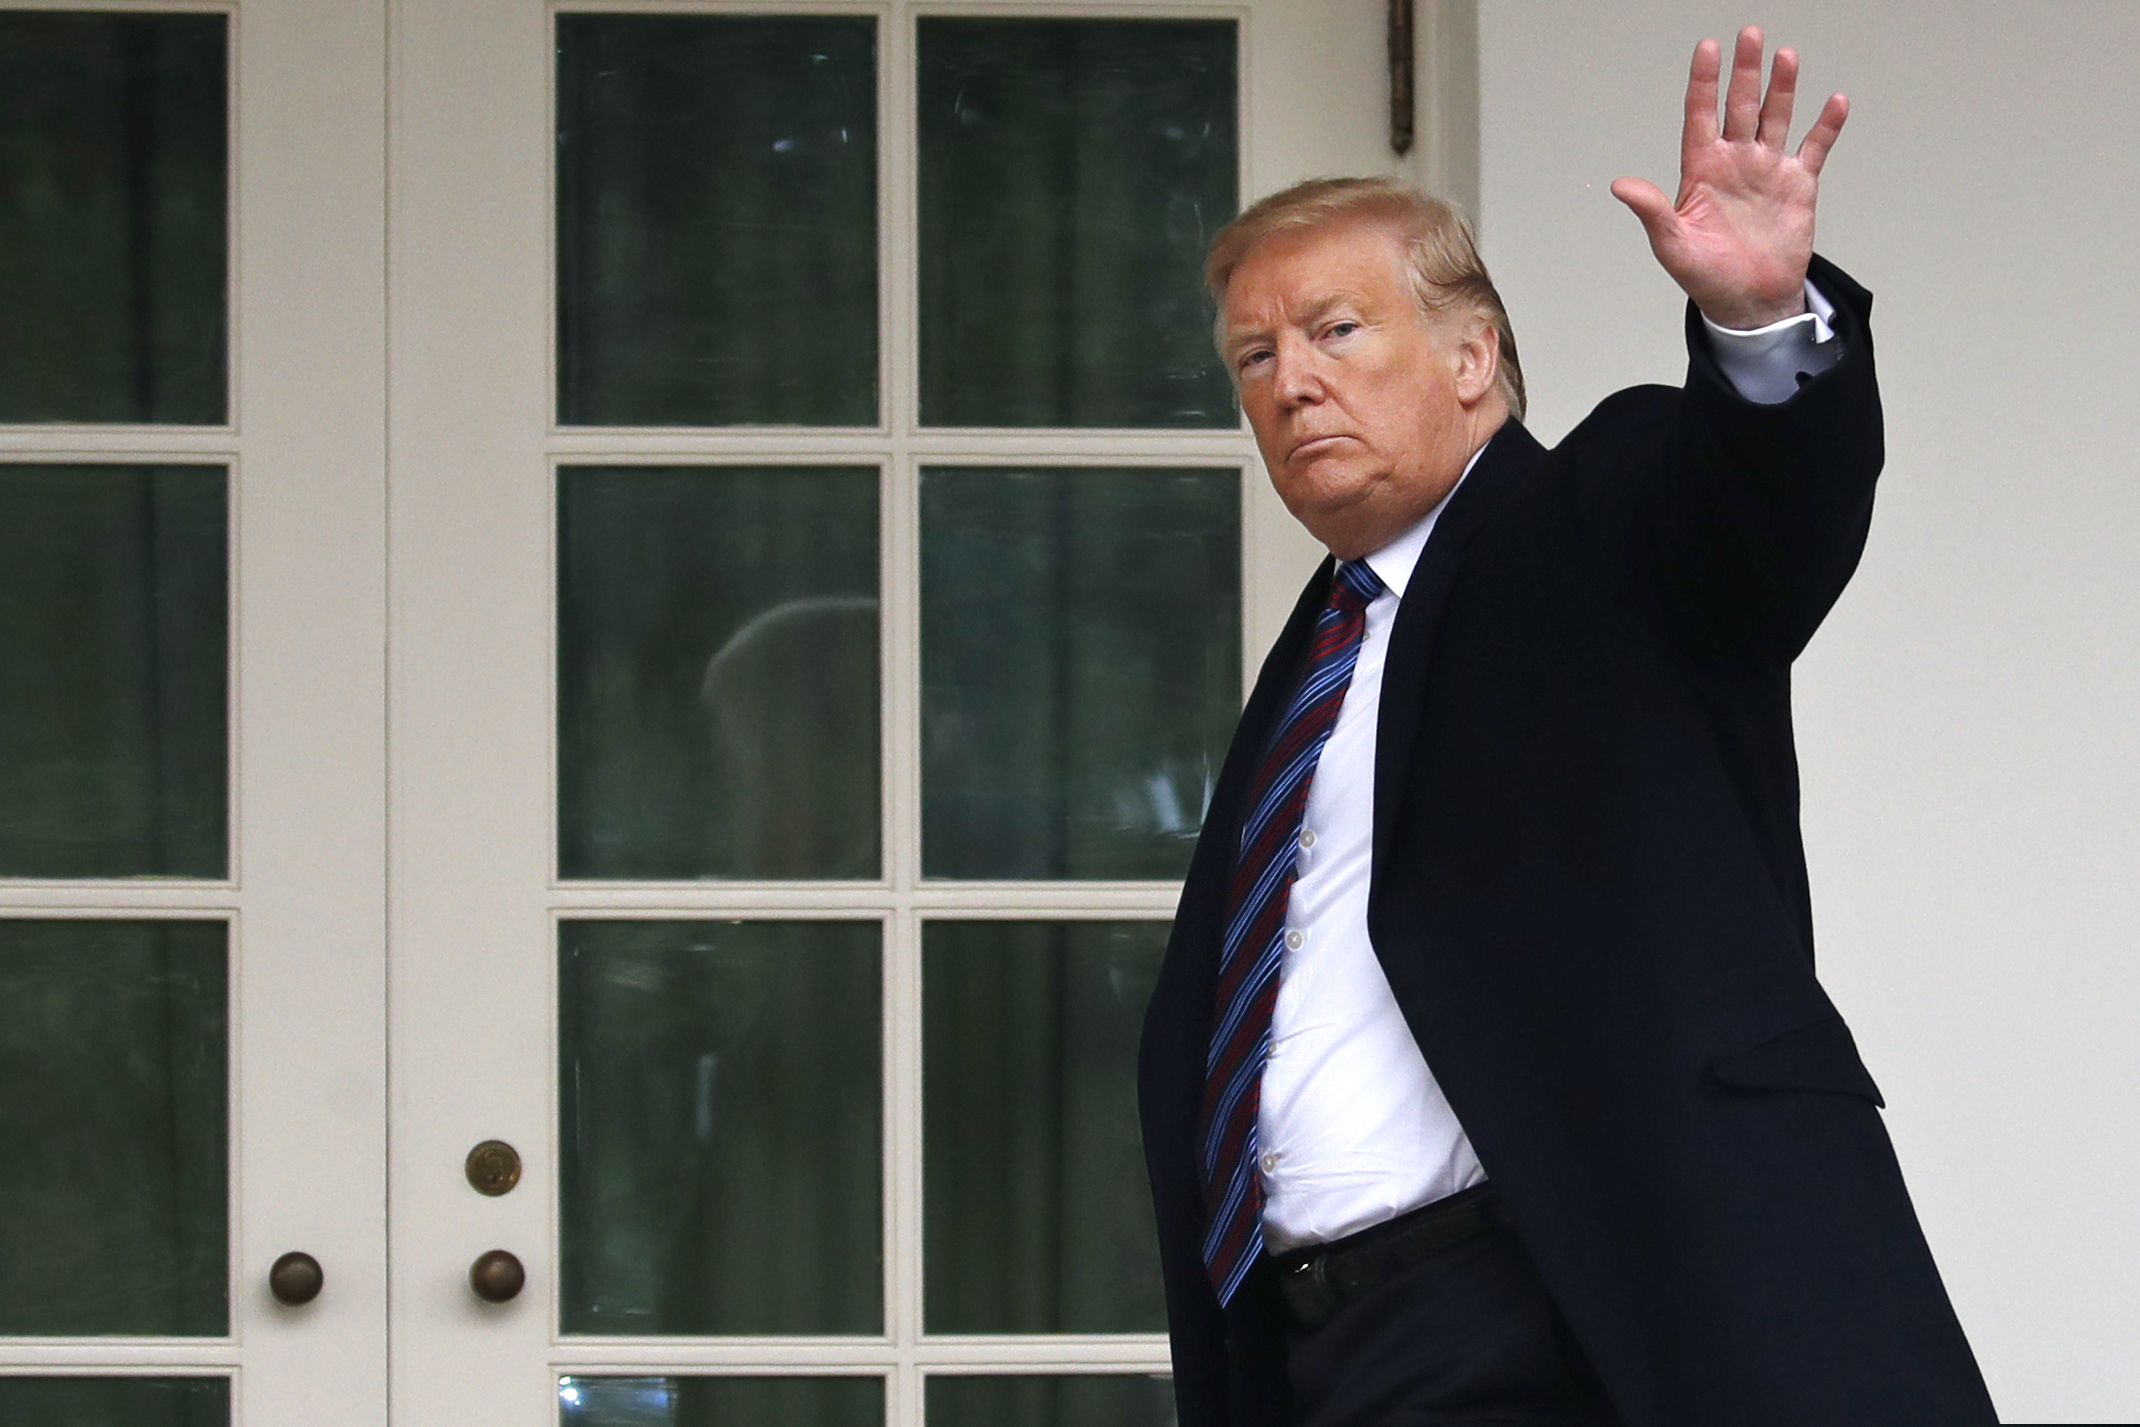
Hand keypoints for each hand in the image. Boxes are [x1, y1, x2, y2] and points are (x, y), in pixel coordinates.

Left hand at [1610, 27, 1847, 329]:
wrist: (1749, 302)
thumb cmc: (1705, 277)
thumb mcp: (1672, 245)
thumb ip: (1651, 211)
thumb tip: (1620, 185)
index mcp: (1701, 171)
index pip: (1700, 116)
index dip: (1703, 83)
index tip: (1707, 48)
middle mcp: (1734, 162)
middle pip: (1739, 106)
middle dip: (1744, 71)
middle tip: (1750, 34)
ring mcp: (1766, 170)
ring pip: (1775, 117)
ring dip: (1781, 88)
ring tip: (1786, 56)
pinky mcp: (1796, 185)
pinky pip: (1814, 148)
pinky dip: (1825, 126)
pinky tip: (1834, 101)